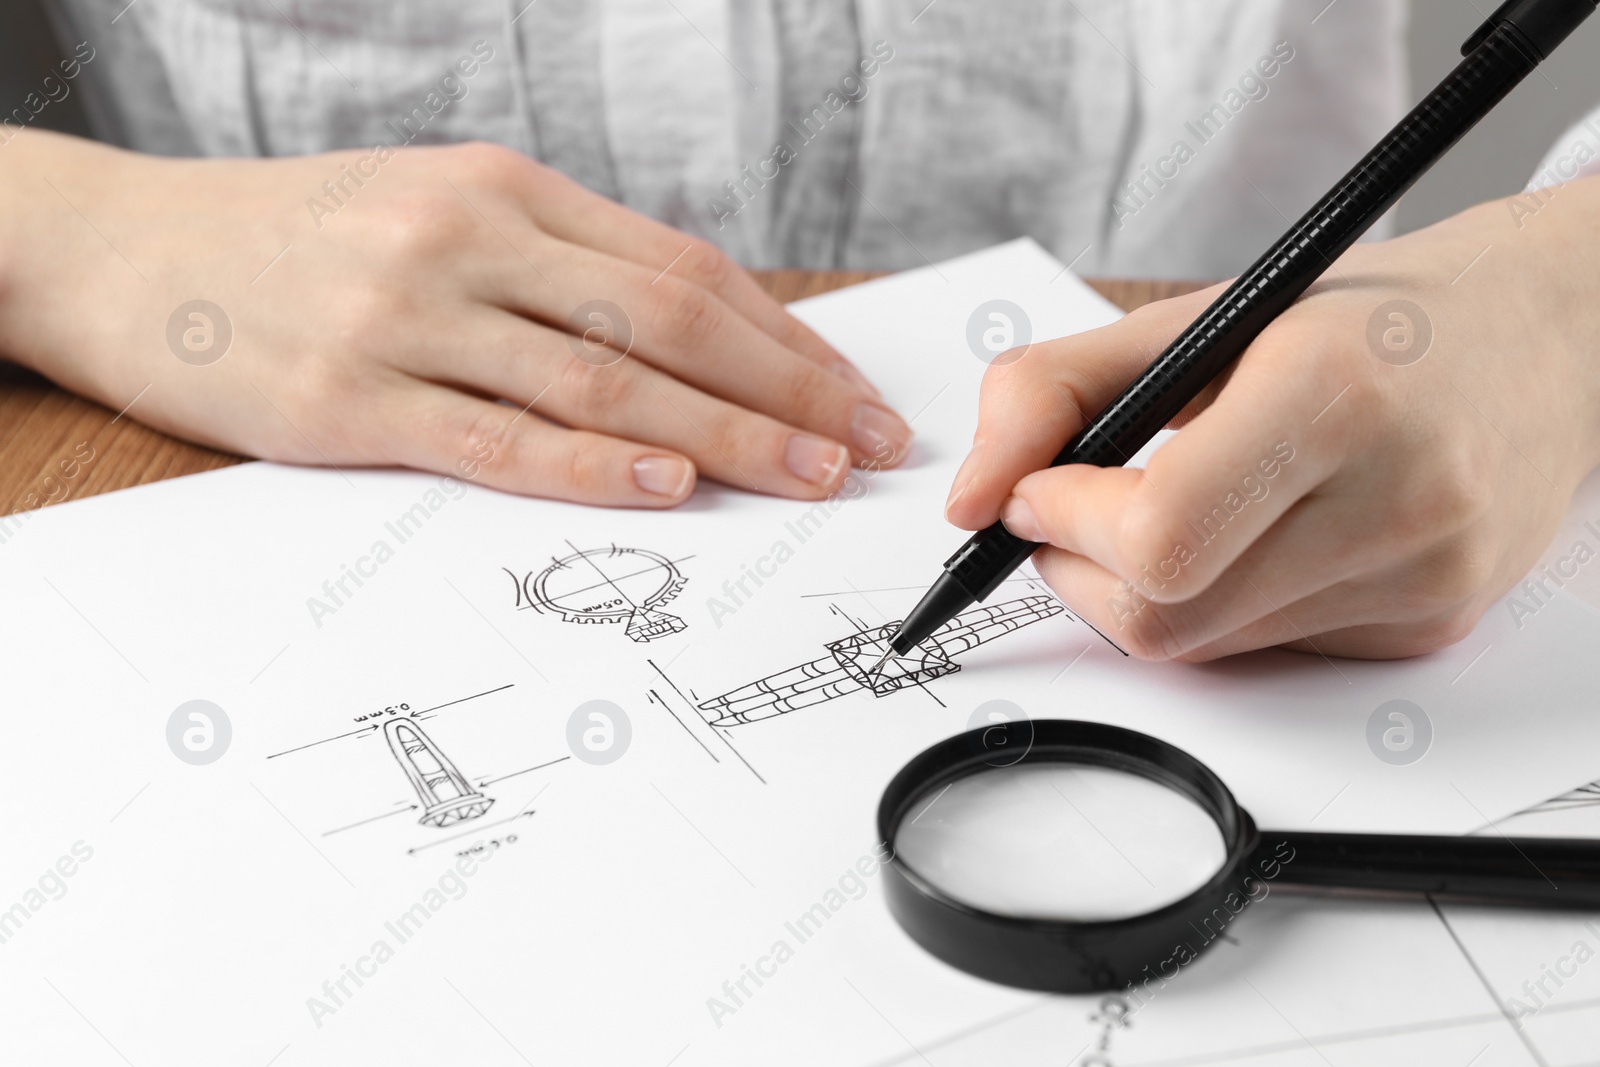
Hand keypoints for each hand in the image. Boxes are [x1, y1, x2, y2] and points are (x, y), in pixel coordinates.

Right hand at [0, 132, 910, 505]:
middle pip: (670, 319)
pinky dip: (594, 462)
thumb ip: (553, 266)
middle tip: (866, 445)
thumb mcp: (434, 213)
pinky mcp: (352, 400)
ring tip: (806, 475)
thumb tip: (685, 335)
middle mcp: (470, 242)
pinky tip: (669, 483)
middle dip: (788, 390)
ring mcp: (410, 319)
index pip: (683, 268)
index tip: (852, 392)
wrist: (125, 249)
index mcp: (504, 191)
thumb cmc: (297, 239)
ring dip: (725, 433)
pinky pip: (499, 437)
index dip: (786, 336)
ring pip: (605, 378)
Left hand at [945, 179, 1599, 659]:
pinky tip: (1256, 536)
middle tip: (1071, 512)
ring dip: (1141, 592)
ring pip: (1206, 649)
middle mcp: (1396, 500)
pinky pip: (1268, 650)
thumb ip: (1054, 389)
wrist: (1545, 332)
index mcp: (1333, 396)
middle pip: (1163, 620)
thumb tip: (969, 498)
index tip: (1036, 489)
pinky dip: (1221, 606)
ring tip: (1169, 508)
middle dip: (1078, 571)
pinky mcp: (1430, 627)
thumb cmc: (1364, 315)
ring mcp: (1423, 579)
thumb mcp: (1201, 313)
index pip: (1157, 536)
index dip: (1063, 523)